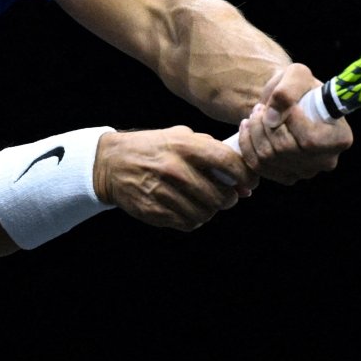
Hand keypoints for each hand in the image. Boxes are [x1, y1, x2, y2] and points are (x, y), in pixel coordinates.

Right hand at [93, 126, 256, 230]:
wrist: (111, 163)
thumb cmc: (152, 149)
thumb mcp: (180, 137)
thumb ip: (212, 152)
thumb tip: (242, 182)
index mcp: (184, 145)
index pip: (228, 162)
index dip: (245, 175)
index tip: (249, 183)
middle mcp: (174, 168)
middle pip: (220, 195)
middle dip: (228, 198)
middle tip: (224, 195)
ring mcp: (162, 191)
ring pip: (205, 213)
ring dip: (209, 210)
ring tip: (202, 201)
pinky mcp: (154, 210)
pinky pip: (188, 223)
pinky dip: (193, 219)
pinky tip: (186, 207)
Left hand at [235, 64, 352, 184]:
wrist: (287, 102)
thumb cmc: (299, 87)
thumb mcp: (297, 74)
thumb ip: (288, 90)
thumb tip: (272, 117)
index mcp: (340, 138)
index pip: (310, 140)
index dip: (290, 120)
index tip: (283, 103)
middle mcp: (326, 160)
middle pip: (285, 149)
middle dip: (265, 123)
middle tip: (261, 108)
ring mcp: (306, 172)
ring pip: (268, 157)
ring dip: (254, 132)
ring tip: (255, 115)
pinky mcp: (286, 176)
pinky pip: (258, 166)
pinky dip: (247, 145)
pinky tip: (247, 128)